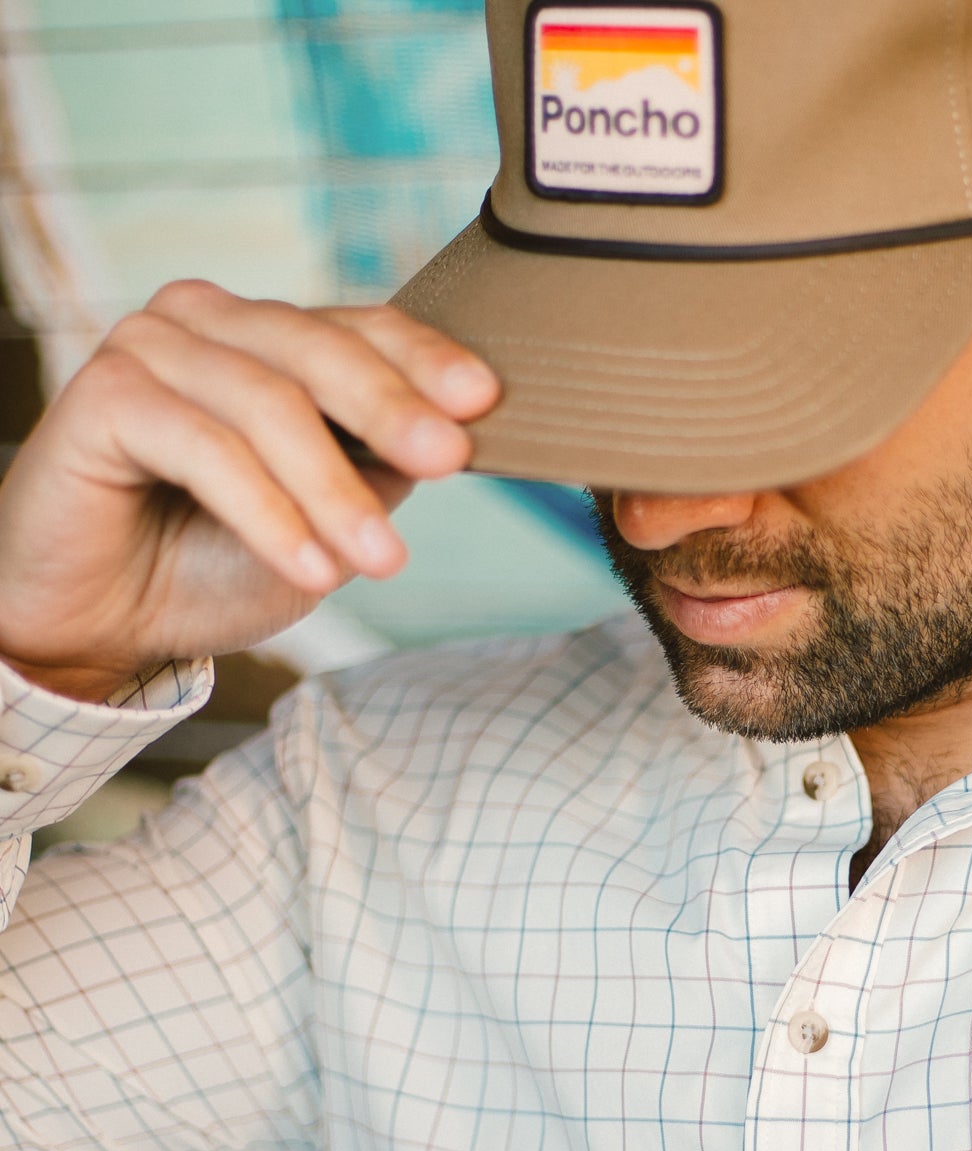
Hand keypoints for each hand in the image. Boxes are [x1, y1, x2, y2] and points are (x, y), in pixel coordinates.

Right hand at [0, 281, 498, 701]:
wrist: (104, 621)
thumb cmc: (210, 563)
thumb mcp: (326, 521)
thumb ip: (377, 470)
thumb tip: (453, 440)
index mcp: (268, 340)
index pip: (361, 330)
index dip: (424, 359)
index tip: (488, 400)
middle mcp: (207, 325)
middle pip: (320, 350)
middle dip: (392, 409)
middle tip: (449, 459)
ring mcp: (149, 348)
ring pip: (268, 403)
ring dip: (332, 489)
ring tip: (381, 560)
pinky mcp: (101, 393)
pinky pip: (207, 448)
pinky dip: (268, 513)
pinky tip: (311, 569)